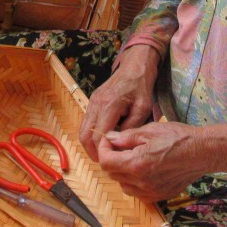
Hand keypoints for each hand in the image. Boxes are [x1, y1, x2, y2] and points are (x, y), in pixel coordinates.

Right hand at [79, 44, 159, 160]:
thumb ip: (131, 126)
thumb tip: (119, 143)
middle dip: (91, 150)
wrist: (134, 66)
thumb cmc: (141, 86)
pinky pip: (86, 121)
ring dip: (89, 143)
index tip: (109, 160)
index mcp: (109, 105)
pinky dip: (91, 133)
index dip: (101, 151)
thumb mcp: (143, 108)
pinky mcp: (92, 100)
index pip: (97, 135)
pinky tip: (103, 138)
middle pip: (84, 134)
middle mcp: (96, 103)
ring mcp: (92, 101)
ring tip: (103, 152)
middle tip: (103, 160)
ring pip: (82, 129)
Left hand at [96, 122, 226, 199]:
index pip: (105, 162)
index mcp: (136, 164)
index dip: (103, 149)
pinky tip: (144, 169)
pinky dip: (135, 182)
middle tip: (119, 146)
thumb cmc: (178, 138)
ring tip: (132, 157)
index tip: (109, 140)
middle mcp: (141, 183)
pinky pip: (139, 193)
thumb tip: (110, 139)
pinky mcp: (160, 196)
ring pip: (124, 186)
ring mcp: (151, 192)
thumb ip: (126, 137)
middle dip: (111, 159)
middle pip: (113, 175)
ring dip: (122, 172)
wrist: (202, 152)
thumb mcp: (148, 131)